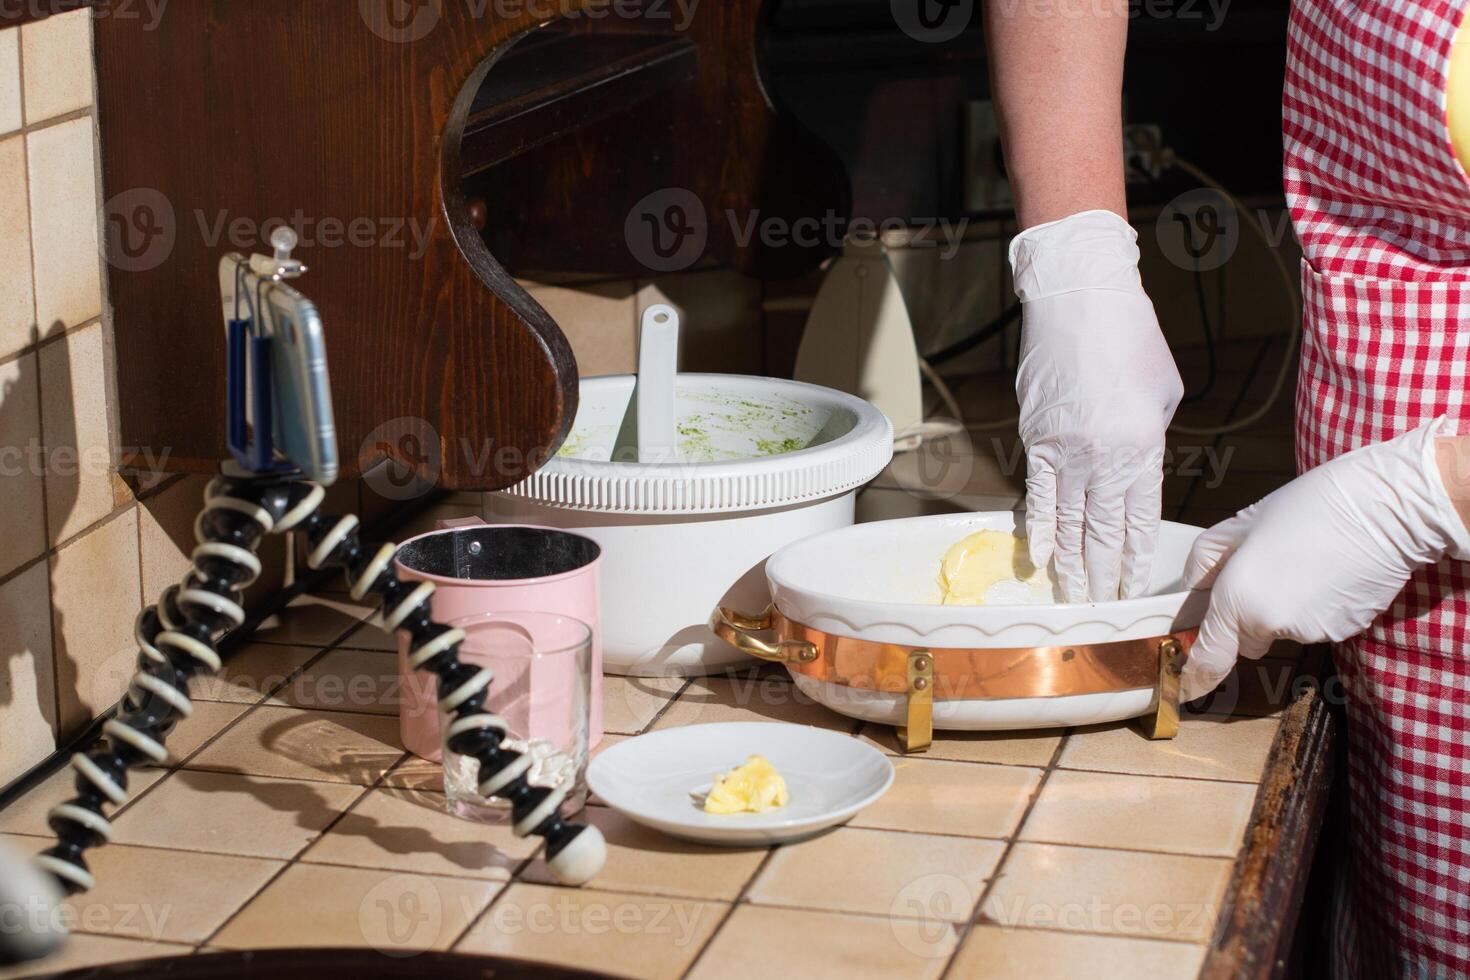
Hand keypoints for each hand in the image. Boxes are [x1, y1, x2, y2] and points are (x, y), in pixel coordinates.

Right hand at [1012, 210, 1183, 601]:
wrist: (1079, 297)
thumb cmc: (1130, 336)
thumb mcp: (1164, 392)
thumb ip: (1152, 440)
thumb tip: (1135, 471)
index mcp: (1143, 446)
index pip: (1141, 521)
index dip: (1136, 562)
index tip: (1134, 590)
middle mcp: (1104, 456)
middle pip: (1103, 533)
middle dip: (1103, 576)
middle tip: (1101, 609)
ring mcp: (1065, 451)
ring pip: (1068, 524)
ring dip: (1070, 566)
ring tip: (1072, 597)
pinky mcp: (1035, 439)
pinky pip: (1038, 496)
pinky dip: (1040, 530)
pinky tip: (1041, 559)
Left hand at [1181, 419, 1469, 700]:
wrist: (1383, 511)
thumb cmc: (1310, 508)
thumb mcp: (1241, 524)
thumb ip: (1208, 561)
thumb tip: (1194, 587)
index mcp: (1237, 597)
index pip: (1211, 654)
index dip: (1198, 672)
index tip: (1190, 681)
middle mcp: (1270, 623)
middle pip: (1246, 640)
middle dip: (1247, 619)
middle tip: (1265, 573)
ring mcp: (1309, 631)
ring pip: (1282, 629)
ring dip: (1285, 608)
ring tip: (1304, 562)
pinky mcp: (1342, 631)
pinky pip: (1315, 624)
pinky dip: (1317, 607)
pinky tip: (1329, 573)